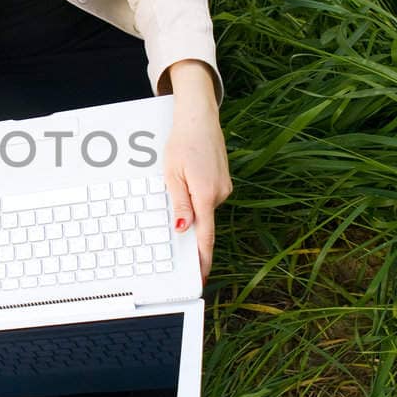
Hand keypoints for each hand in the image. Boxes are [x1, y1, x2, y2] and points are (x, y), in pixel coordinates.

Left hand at [163, 98, 232, 283]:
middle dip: (191, 232)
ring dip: (193, 210)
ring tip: (178, 188)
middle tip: (176, 229)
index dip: (202, 259)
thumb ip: (180, 204)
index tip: (200, 277)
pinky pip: (208, 199)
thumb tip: (182, 228)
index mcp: (205, 194)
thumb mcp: (173, 175)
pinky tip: (188, 184)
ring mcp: (224, 188)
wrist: (199, 119)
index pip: (205, 236)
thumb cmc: (183, 143)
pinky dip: (198, 200)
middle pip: (203, 223)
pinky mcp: (223, 183)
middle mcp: (219, 194)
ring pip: (205, 210)